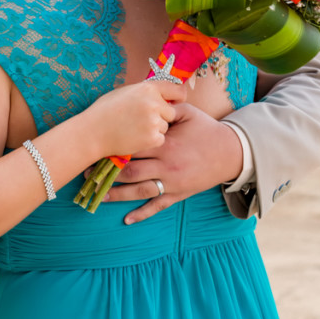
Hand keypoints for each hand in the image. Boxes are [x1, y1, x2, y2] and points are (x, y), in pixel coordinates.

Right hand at [89, 80, 185, 156]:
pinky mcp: (152, 138)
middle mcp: (154, 103)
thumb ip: (145, 91)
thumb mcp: (125, 92)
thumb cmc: (105, 110)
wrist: (92, 132)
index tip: (175, 102)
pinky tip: (135, 137)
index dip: (177, 97)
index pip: (177, 90)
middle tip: (142, 120)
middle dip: (161, 116)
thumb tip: (162, 94)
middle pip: (171, 112)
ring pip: (165, 126)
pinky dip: (150, 140)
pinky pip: (160, 139)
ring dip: (154, 129)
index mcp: (148, 88)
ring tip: (134, 128)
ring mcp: (154, 121)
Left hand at [103, 103, 242, 224]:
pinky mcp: (178, 194)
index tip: (96, 149)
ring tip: (98, 195)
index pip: (132, 148)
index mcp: (165, 144)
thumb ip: (166, 108)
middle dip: (107, 173)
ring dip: (117, 194)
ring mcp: (172, 182)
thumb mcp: (188, 113)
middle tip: (88, 174)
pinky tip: (127, 219)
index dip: (112, 149)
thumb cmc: (207, 130)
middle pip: (130, 171)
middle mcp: (166, 165)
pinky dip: (142, 214)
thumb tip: (146, 99)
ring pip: (139, 191)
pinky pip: (158, 206)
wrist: (231, 153)